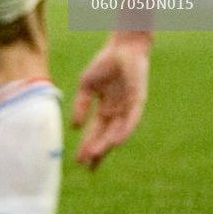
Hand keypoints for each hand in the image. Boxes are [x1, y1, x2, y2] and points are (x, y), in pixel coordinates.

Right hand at [70, 35, 149, 168]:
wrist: (122, 47)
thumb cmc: (104, 63)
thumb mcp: (86, 86)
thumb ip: (81, 106)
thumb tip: (74, 127)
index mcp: (105, 109)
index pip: (96, 132)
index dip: (88, 146)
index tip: (79, 161)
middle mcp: (117, 112)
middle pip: (105, 136)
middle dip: (96, 151)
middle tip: (86, 166)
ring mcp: (127, 108)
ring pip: (117, 132)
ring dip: (106, 144)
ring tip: (96, 157)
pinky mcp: (137, 101)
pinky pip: (131, 120)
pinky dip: (123, 131)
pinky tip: (115, 142)